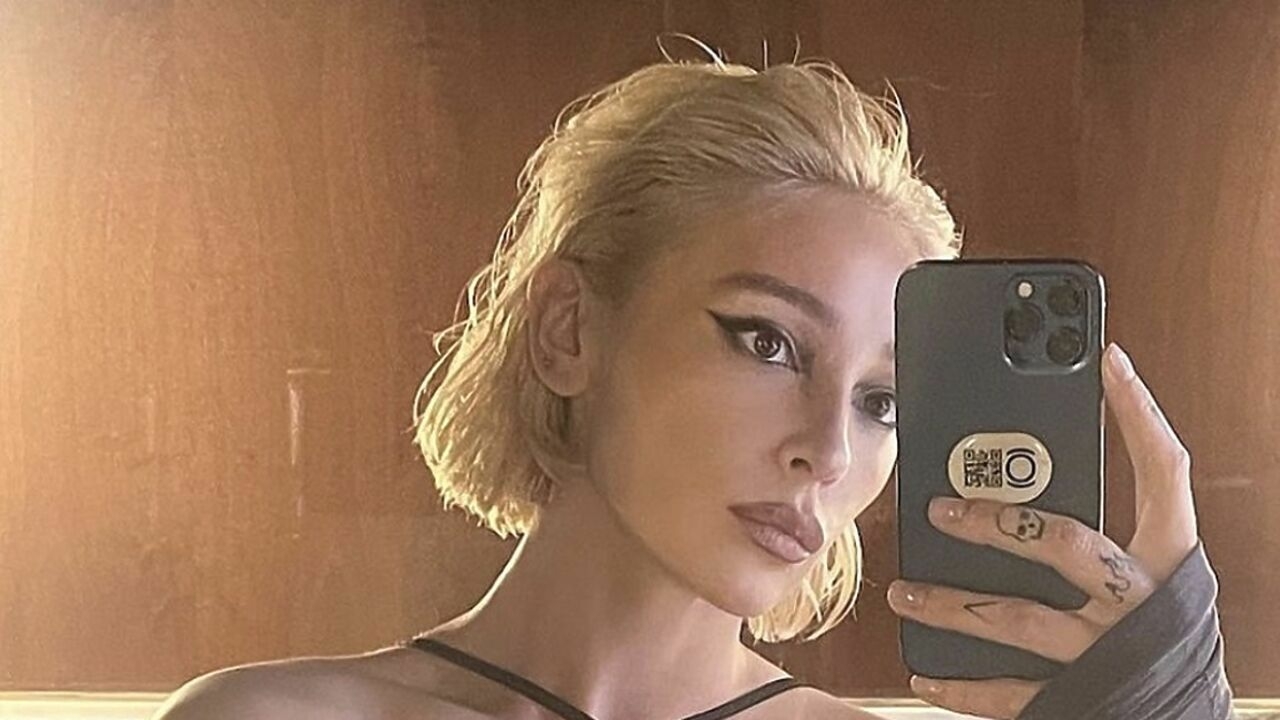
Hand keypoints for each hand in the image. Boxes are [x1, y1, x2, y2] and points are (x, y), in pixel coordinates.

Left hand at [886, 342, 1199, 718]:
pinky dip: (959, 685)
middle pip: (1064, 542)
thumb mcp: (1148, 579)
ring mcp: (1107, 652)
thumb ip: (1100, 536)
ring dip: (949, 602)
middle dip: (994, 521)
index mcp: (1170, 564)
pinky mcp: (1078, 698)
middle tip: (939, 508)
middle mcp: (1141, 604)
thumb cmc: (1160, 643)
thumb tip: (1015, 480)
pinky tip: (923, 671)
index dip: (1139, 414)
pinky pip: (1009, 692)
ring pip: (1015, 615)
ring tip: (902, 591)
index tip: (1108, 361)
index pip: (1164, 473)